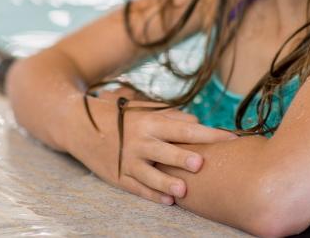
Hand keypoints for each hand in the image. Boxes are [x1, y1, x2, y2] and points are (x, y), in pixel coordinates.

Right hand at [76, 87, 237, 205]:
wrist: (78, 125)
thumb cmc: (118, 116)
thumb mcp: (142, 110)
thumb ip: (170, 117)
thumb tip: (196, 123)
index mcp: (149, 122)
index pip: (185, 128)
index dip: (208, 134)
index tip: (231, 138)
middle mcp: (139, 140)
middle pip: (166, 150)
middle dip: (182, 157)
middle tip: (200, 163)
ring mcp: (128, 159)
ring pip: (150, 173)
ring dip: (166, 180)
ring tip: (183, 189)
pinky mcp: (119, 175)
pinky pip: (137, 186)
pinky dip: (151, 193)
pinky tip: (167, 200)